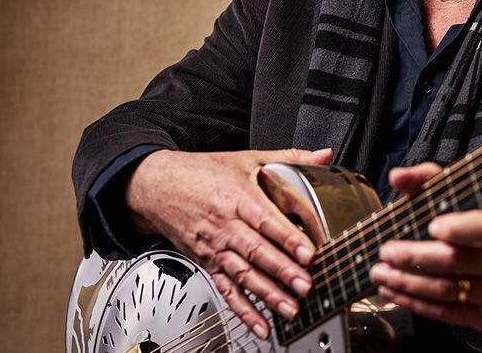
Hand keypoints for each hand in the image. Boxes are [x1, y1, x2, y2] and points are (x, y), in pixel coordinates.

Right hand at [125, 147, 332, 338]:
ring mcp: (215, 247)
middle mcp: (225, 225)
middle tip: (305, 285)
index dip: (287, 238)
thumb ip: (289, 159)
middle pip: (256, 251)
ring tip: (291, 309)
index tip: (308, 252)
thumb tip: (323, 155)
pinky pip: (226, 290)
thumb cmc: (203, 173)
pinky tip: (260, 325)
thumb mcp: (247, 159)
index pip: (266, 220)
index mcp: (238, 197)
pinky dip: (243, 311)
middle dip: (282, 271)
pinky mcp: (208, 263)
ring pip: (243, 274)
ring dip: (268, 294)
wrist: (158, 187)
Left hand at [368, 162, 481, 330]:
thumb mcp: (468, 198)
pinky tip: (395, 292)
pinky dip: (415, 303)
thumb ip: (430, 180)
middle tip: (386, 251)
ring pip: (446, 290)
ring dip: (407, 283)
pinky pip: (446, 313)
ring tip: (381, 272)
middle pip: (456, 261)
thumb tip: (397, 177)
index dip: (460, 228)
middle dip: (414, 257)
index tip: (432, 226)